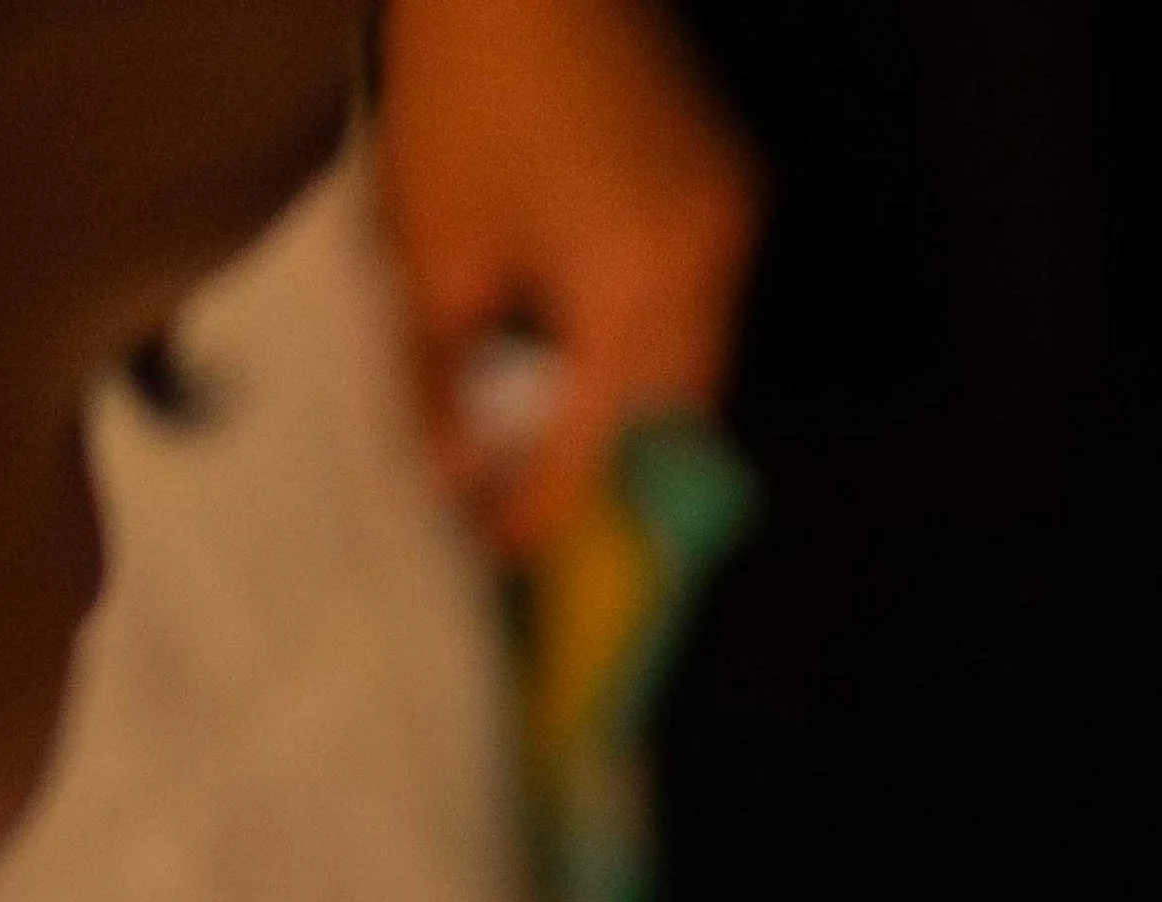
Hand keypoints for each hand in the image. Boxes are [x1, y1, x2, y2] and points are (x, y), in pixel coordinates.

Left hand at [377, 0, 761, 554]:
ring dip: (636, 417)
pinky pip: (704, 303)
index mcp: (636, 288)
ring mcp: (731, 216)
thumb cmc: (465, 87)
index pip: (594, 444)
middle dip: (608, 478)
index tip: (500, 554)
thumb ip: (439, 385)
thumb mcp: (430, 253)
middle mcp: (708, 262)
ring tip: (561, 450)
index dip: (545, 508)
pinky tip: (594, 362)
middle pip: (671, 421)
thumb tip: (451, 482)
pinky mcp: (729, 179)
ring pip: (697, 367)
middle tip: (538, 517)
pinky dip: (653, 350)